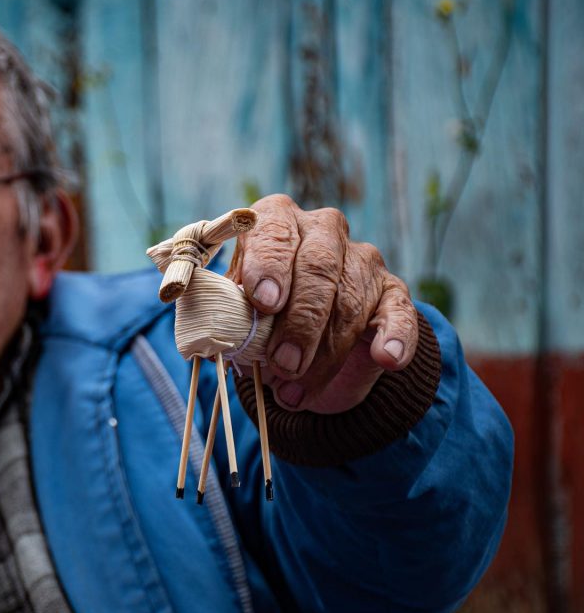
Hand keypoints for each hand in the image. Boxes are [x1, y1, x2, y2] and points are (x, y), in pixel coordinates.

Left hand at [230, 195, 418, 413]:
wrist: (304, 339)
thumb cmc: (257, 314)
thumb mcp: (233, 309)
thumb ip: (223, 312)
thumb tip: (212, 336)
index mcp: (275, 220)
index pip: (274, 230)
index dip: (269, 265)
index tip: (264, 303)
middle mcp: (322, 230)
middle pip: (318, 266)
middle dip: (300, 321)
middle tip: (283, 363)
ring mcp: (362, 260)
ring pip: (350, 300)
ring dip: (326, 353)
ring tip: (296, 392)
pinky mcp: (392, 293)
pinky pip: (399, 312)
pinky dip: (395, 337)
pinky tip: (387, 359)